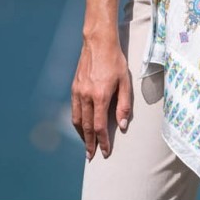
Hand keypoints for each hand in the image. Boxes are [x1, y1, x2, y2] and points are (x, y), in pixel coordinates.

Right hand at [71, 35, 132, 160]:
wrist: (98, 42)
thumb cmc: (115, 61)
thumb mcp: (125, 81)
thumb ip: (124, 105)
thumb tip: (122, 126)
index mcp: (100, 96)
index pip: (99, 126)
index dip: (102, 142)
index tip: (105, 153)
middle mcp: (86, 96)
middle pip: (86, 127)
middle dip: (89, 144)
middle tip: (91, 156)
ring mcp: (78, 92)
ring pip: (77, 120)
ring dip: (81, 135)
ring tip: (87, 144)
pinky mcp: (74, 87)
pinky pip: (74, 109)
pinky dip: (77, 122)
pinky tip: (81, 126)